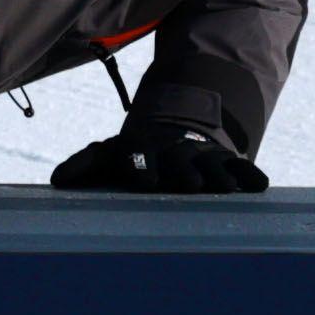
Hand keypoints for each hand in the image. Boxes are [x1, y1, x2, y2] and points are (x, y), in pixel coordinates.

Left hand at [51, 124, 267, 194]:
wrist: (176, 125)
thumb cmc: (137, 151)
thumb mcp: (110, 153)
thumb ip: (84, 164)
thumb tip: (56, 180)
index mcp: (145, 148)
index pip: (142, 156)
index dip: (144, 166)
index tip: (147, 182)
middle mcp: (175, 152)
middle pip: (181, 162)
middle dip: (185, 172)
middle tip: (191, 185)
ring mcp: (203, 155)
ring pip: (212, 165)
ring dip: (218, 176)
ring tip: (224, 189)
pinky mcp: (227, 159)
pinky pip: (241, 167)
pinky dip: (250, 175)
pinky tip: (258, 187)